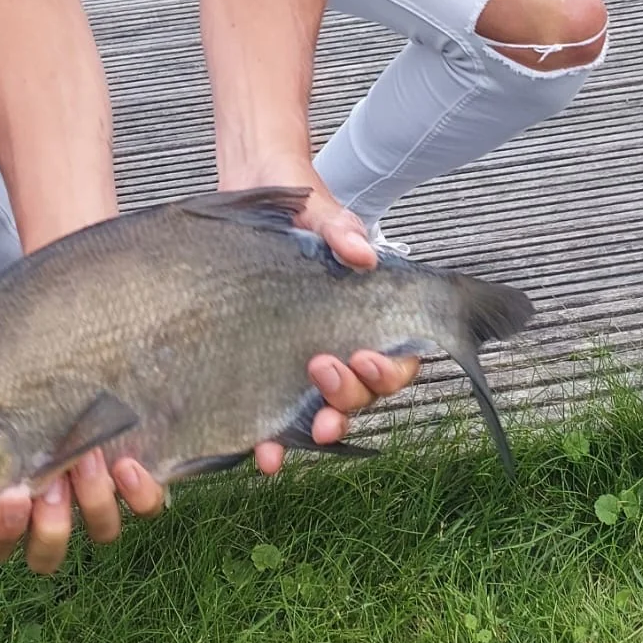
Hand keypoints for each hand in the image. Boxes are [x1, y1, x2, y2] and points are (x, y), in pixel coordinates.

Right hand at [0, 335, 168, 573]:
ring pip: (98, 529)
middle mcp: (57, 499)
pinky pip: (147, 505)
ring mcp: (100, 490)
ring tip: (87, 458)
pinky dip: (140, 493)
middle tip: (42, 490)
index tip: (7, 496)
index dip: (1, 530)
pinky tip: (130, 462)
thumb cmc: (29, 365)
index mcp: (12, 487)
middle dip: (45, 529)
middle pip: (45, 550)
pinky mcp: (141, 475)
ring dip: (92, 502)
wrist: (97, 337)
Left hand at [228, 174, 423, 475]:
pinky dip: (272, 438)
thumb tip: (361, 254)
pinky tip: (264, 453)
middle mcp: (338, 343)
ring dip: (320, 427)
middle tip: (321, 370)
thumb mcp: (320, 210)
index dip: (388, 370)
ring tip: (307, 433)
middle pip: (362, 391)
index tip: (363, 358)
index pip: (395, 357)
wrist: (248, 190)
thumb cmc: (296, 206)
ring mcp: (299, 358)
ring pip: (324, 410)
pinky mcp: (262, 367)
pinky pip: (274, 412)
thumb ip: (341, 229)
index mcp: (365, 312)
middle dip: (349, 395)